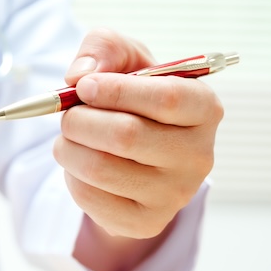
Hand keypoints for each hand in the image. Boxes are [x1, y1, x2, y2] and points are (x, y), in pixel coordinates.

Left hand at [54, 29, 223, 270]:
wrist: (134, 154)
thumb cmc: (132, 97)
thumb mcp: (125, 60)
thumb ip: (105, 48)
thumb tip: (80, 74)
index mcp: (204, 108)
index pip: (167, 98)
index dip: (116, 90)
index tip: (84, 87)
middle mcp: (199, 155)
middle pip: (127, 135)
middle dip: (80, 120)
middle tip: (66, 115)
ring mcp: (175, 193)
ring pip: (102, 168)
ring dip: (68, 148)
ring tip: (68, 138)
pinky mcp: (146, 222)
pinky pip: (92, 198)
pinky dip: (71, 177)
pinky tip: (79, 164)